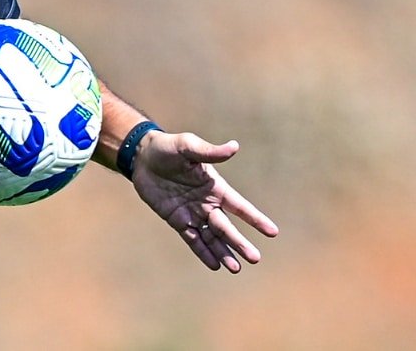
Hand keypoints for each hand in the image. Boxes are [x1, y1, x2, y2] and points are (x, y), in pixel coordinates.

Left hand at [132, 131, 279, 272]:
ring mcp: (193, 213)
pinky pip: (192, 239)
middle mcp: (208, 203)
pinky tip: (214, 265)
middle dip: (239, 243)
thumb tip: (234, 146)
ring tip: (236, 269)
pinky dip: (203, 252)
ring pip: (212, 237)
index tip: (273, 232)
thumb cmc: (168, 148)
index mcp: (216, 187)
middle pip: (226, 227)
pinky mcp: (177, 220)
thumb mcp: (188, 146)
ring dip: (223, 252)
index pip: (240, 207)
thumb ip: (210, 151)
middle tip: (255, 258)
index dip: (255, 219)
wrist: (142, 157)